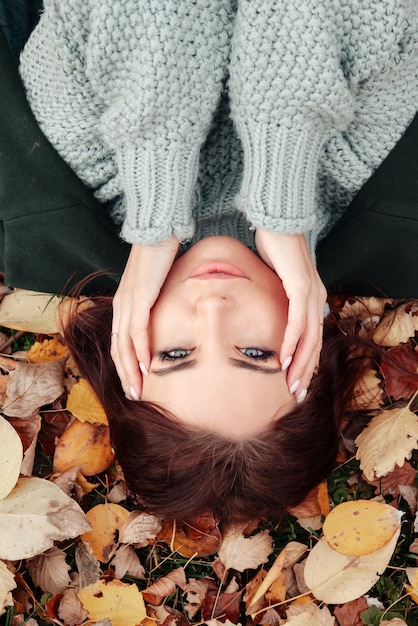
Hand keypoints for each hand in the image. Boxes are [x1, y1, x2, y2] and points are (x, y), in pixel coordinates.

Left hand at [111, 235, 179, 399]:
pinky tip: (146, 365)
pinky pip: (138, 330)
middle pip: (117, 349)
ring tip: (139, 389)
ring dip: (131, 370)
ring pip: (124, 345)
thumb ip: (157, 303)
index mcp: (124, 305)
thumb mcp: (157, 286)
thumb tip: (169, 317)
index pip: (120, 343)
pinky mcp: (139, 297)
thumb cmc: (160, 256)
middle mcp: (121, 306)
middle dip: (125, 375)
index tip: (134, 383)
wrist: (157, 230)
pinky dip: (140, 350)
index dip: (124, 366)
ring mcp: (128, 302)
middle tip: (135, 396)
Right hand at [255, 229, 326, 399]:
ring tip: (290, 384)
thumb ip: (275, 296)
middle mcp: (316, 298)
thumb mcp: (275, 278)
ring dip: (299, 363)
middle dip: (305, 371)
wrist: (279, 219)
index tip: (297, 380)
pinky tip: (283, 358)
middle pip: (314, 343)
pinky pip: (297, 322)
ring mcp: (310, 293)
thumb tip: (263, 309)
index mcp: (311, 298)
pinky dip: (291, 342)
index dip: (306, 360)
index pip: (312, 337)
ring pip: (308, 338)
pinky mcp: (300, 287)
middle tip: (295, 393)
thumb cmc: (275, 246)